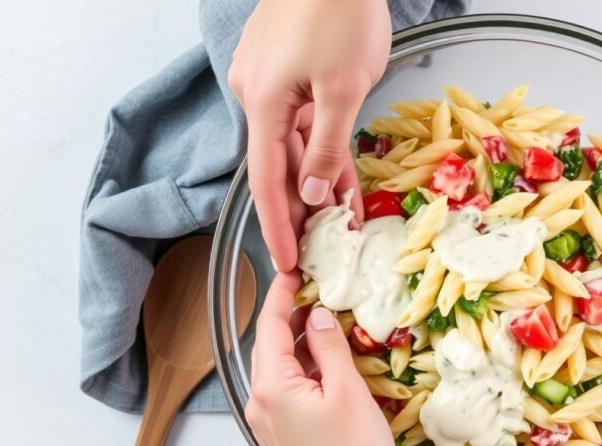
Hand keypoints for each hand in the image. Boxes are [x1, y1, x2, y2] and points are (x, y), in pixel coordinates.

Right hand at [229, 0, 390, 269]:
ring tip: (340, 217)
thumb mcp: (344, 88)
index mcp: (263, 104)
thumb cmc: (341, 13)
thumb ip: (328, 146)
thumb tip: (314, 195)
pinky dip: (320, 146)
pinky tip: (341, 172)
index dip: (276, 227)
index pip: (265, 182)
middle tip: (319, 249)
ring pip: (292, 143)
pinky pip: (300, 119)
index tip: (286, 264)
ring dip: (315, 179)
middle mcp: (256, 94)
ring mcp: (268, 79)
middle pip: (277, 166)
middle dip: (300, 208)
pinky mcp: (284, 66)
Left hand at [246, 273, 399, 445]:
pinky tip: (339, 364)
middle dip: (295, 315)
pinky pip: (295, 389)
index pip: (270, 325)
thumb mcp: (347, 391)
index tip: (294, 270)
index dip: (282, 294)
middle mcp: (264, 401)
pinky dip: (312, 369)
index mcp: (271, 386)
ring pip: (285, 367)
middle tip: (323, 290)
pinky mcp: (291, 433)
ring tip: (336, 323)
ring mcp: (275, 420)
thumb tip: (319, 316)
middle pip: (274, 345)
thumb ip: (329, 348)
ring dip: (306, 343)